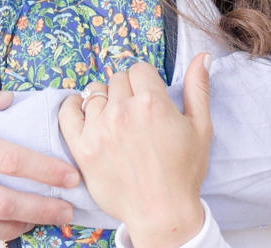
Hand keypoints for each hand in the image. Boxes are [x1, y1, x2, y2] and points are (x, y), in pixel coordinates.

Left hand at [58, 56, 211, 247]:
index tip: (147, 98)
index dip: (145, 82)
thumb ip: (198, 88)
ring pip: (94, 93)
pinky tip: (85, 115)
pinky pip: (68, 111)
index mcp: (152, 102)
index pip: (139, 69)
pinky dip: (73, 108)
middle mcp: (123, 111)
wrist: (163, 213)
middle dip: (126, 92)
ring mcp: (99, 129)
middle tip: (134, 115)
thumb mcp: (201, 128)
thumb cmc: (184, 173)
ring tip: (115, 122)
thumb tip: (202, 56)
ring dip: (104, 102)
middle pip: (116, 79)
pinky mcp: (82, 147)